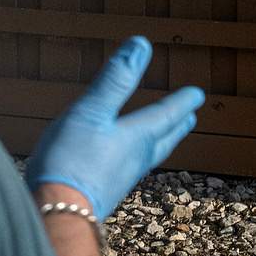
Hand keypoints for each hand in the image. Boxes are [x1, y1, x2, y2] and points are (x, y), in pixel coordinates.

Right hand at [25, 37, 203, 219]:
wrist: (58, 209)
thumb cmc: (72, 159)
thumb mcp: (90, 111)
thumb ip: (114, 81)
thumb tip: (140, 46)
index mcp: (136, 137)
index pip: (165, 115)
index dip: (180, 102)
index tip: (197, 94)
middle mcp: (135, 158)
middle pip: (164, 139)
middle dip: (177, 126)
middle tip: (189, 118)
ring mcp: (121, 176)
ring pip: (150, 155)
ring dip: (161, 142)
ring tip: (163, 136)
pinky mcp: (105, 189)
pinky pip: (130, 168)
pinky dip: (136, 157)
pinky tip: (121, 160)